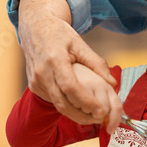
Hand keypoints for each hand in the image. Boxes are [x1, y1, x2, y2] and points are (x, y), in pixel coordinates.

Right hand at [18, 0, 118, 127]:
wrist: (34, 27)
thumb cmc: (59, 33)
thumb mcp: (80, 43)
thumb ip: (96, 63)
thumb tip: (112, 83)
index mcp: (55, 60)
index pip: (71, 87)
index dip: (86, 102)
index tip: (101, 111)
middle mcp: (42, 72)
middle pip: (63, 102)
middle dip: (82, 115)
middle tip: (100, 119)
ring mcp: (36, 81)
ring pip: (57, 104)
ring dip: (75, 114)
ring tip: (93, 116)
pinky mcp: (34, 86)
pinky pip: (52, 100)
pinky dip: (66, 106)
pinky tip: (79, 107)